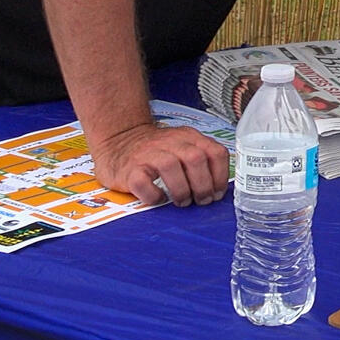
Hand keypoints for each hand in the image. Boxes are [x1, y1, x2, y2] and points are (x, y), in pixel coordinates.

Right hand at [89, 122, 228, 206]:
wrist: (119, 141)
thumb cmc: (155, 151)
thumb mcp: (182, 147)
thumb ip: (200, 160)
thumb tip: (217, 190)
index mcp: (189, 137)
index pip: (215, 152)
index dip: (220, 176)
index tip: (217, 193)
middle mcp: (171, 142)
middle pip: (196, 159)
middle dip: (203, 185)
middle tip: (201, 200)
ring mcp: (149, 154)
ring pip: (170, 167)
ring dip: (181, 190)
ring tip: (182, 201)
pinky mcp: (130, 169)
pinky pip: (143, 182)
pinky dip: (154, 195)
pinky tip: (159, 199)